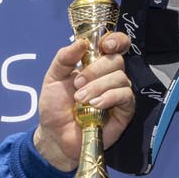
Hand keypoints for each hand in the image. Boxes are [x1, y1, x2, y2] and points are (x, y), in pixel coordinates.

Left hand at [33, 33, 133, 172]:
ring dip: (98, 86)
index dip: (116, 40)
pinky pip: (125, 96)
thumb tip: (81, 42)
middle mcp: (109, 76)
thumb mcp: (52, 79)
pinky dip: (110, 97)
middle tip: (77, 84)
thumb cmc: (55, 108)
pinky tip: (95, 105)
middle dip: (96, 70)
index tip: (105, 45)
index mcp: (94, 64)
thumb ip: (64, 58)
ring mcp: (118, 93)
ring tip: (81, 100)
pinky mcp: (124, 110)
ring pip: (121, 78)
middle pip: (116, 60)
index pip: (115, 44)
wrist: (55, 137)